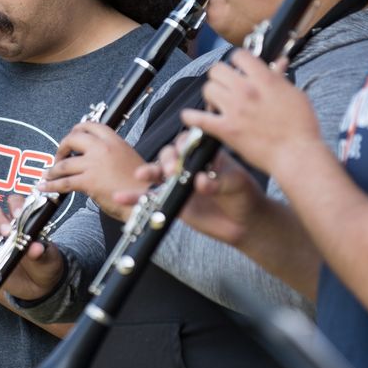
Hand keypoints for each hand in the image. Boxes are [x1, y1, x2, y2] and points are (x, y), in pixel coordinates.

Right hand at [0, 197, 65, 301]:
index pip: (15, 203)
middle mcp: (5, 230)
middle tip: (6, 231)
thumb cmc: (45, 264)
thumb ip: (41, 252)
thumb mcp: (48, 257)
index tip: (18, 214)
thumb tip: (36, 248)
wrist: (41, 286)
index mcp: (22, 221)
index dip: (15, 205)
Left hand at [41, 122, 144, 219]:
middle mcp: (103, 149)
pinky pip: (64, 182)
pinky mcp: (89, 181)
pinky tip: (44, 187)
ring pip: (64, 163)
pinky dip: (51, 185)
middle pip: (73, 139)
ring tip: (48, 175)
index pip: (91, 126)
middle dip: (61, 147)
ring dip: (53, 170)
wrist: (145, 199)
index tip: (71, 137)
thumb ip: (111, 153)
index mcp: (114, 141)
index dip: (76, 130)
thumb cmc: (140, 184)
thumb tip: (94, 157)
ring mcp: (94, 164)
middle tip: (59, 156)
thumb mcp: (128, 158)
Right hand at [112, 130, 267, 248]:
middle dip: (167, 159)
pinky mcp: (172, 202)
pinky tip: (123, 197)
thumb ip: (218, 181)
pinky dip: (136, 197)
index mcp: (205, 154)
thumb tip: (201, 181)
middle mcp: (189, 165)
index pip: (189, 142)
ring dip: (148, 172)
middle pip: (170, 154)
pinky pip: (152, 198)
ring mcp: (179, 183)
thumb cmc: (245, 196)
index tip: (184, 153)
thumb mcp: (236, 184)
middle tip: (171, 169)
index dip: (184, 146)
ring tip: (142, 174)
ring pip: (158, 173)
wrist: (245, 224)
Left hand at [180, 49, 320, 173]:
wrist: (296, 153)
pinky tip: (189, 116)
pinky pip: (199, 118)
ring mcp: (234, 109)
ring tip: (217, 102)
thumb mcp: (294, 94)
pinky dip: (191, 117)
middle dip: (220, 76)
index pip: (239, 55)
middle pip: (217, 70)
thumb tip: (279, 62)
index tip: (238, 67)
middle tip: (226, 86)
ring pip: (207, 89)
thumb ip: (280, 77)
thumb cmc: (301, 126)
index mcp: (264, 79)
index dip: (237, 60)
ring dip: (211, 94)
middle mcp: (246, 90)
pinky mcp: (226, 129)